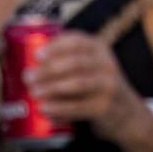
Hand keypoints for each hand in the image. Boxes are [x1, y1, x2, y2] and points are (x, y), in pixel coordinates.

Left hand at [28, 30, 152, 148]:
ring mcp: (108, 85)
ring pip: (77, 84)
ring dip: (52, 88)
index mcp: (100, 48)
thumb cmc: (96, 85)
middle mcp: (106, 64)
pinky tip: (44, 109)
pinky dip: (59, 108)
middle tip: (28, 77)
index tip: (37, 55)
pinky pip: (78, 107)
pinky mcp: (105, 107)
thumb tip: (31, 65)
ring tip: (34, 92)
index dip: (56, 46)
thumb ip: (68, 60)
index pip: (77, 41)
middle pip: (75, 63)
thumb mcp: (90, 66)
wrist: (124, 110)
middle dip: (49, 70)